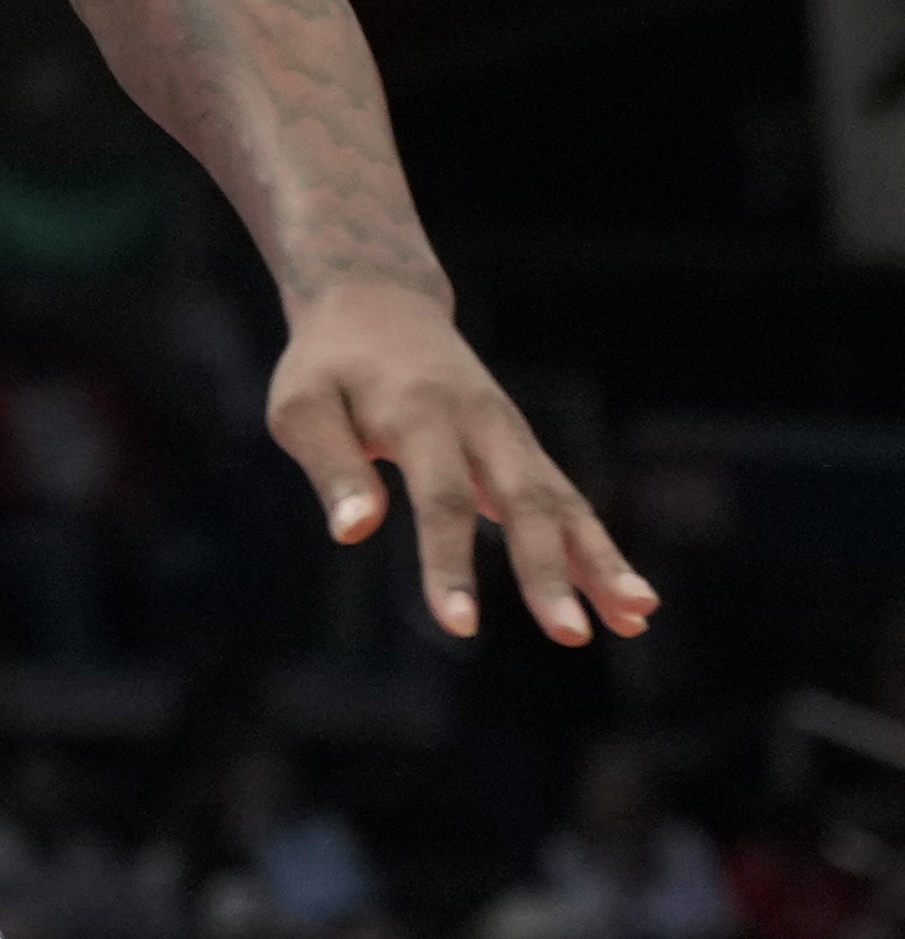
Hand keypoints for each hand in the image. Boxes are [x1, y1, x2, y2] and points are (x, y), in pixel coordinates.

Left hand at [266, 287, 656, 643]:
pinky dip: (602, 552)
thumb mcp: (302, 404)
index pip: (441, 497)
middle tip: (571, 636)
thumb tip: (353, 532)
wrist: (379, 302)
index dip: (450, 562)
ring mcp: (511, 436)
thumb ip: (330, 464)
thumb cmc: (328, 366)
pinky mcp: (524, 451)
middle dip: (550, 572)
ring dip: (602, 562)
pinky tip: (631, 605)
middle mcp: (480, 424)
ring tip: (637, 618)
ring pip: (563, 502)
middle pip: (524, 501)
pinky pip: (570, 505)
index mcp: (420, 413)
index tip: (460, 626)